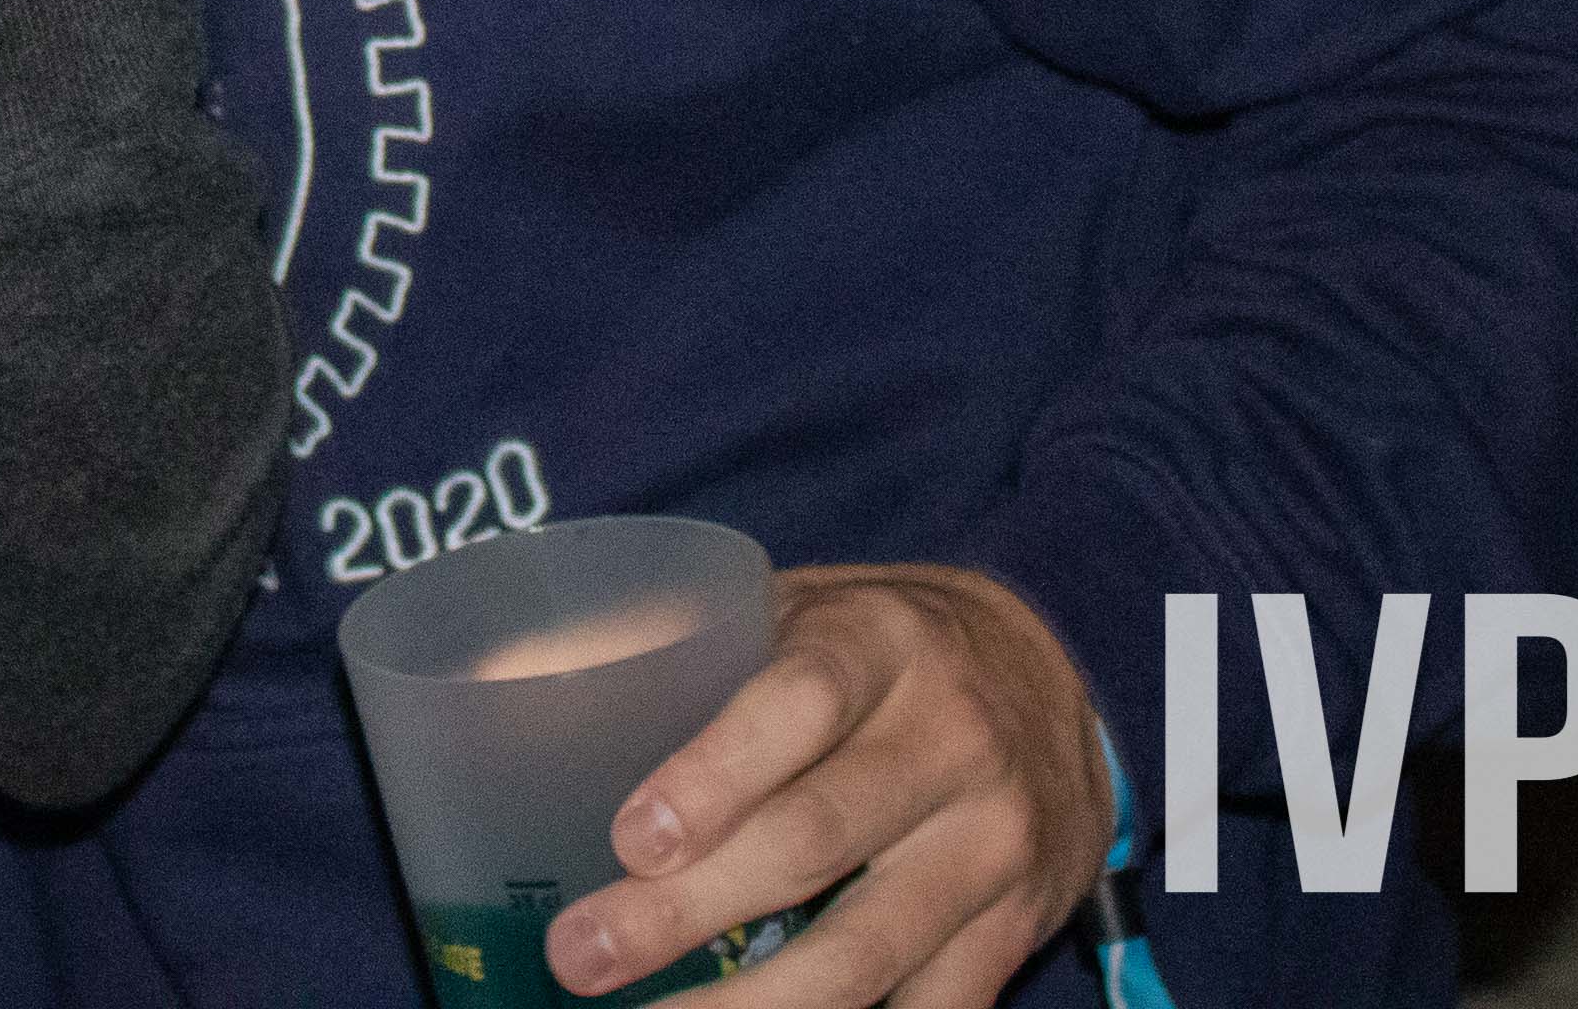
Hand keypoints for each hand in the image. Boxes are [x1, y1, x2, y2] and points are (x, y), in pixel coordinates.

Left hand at [554, 564, 1102, 1004]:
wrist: (1060, 685)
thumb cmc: (880, 650)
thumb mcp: (804, 608)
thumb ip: (695, 642)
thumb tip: (517, 679)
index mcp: (882, 644)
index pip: (798, 703)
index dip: (714, 774)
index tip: (631, 839)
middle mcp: (950, 742)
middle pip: (813, 841)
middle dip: (686, 913)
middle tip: (581, 957)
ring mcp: (992, 846)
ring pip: (865, 951)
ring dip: (749, 1008)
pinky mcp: (1016, 932)